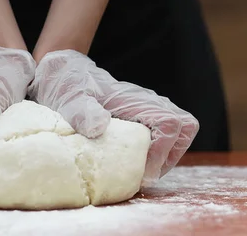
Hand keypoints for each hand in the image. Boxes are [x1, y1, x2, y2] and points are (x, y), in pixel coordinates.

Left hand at [29, 50, 198, 184]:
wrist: (63, 73)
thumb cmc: (67, 84)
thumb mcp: (70, 98)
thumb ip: (83, 111)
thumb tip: (99, 127)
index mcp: (135, 100)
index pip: (172, 123)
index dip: (163, 150)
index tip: (141, 169)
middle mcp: (147, 103)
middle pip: (184, 128)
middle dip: (169, 156)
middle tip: (144, 174)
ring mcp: (146, 109)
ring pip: (177, 132)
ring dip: (164, 156)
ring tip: (138, 171)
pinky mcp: (140, 117)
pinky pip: (163, 135)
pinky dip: (155, 153)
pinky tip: (131, 162)